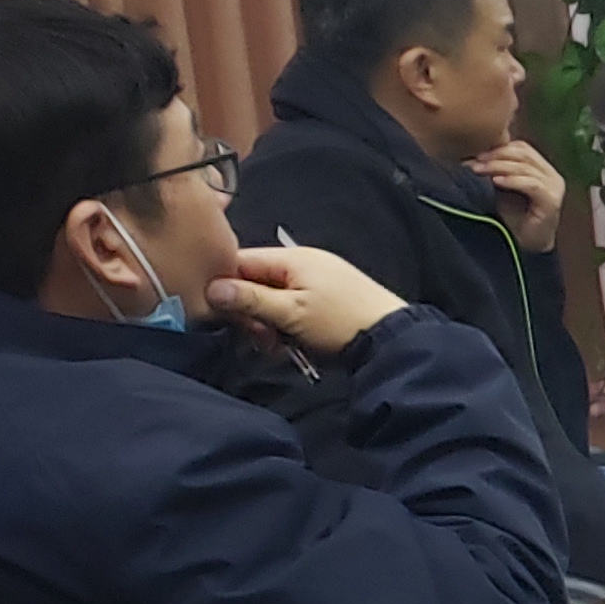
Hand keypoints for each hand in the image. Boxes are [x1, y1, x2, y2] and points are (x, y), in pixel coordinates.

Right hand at [204, 241, 407, 356]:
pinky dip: (286, 327)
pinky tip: (292, 345)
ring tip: (279, 344)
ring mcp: (316, 282)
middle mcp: (302, 264)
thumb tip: (212, 289)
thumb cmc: (341, 322)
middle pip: (255, 283)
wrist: (392, 339)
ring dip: (268, 324)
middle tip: (261, 337)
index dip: (225, 286)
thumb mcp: (291, 312)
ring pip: (272, 300)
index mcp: (292, 258)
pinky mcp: (325, 301)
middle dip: (251, 312)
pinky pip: (292, 309)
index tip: (221, 314)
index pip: (240, 261)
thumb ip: (250, 299)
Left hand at [474, 137, 565, 250]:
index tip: (477, 155)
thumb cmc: (515, 219)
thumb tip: (473, 158)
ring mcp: (554, 187)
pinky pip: (531, 184)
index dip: (499, 148)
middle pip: (524, 154)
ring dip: (499, 167)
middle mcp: (552, 175)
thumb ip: (497, 172)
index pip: (522, 148)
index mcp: (543, 169)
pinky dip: (512, 180)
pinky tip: (496, 182)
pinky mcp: (552, 200)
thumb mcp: (503, 190)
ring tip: (480, 170)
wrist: (527, 246)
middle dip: (497, 156)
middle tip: (476, 162)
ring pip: (525, 167)